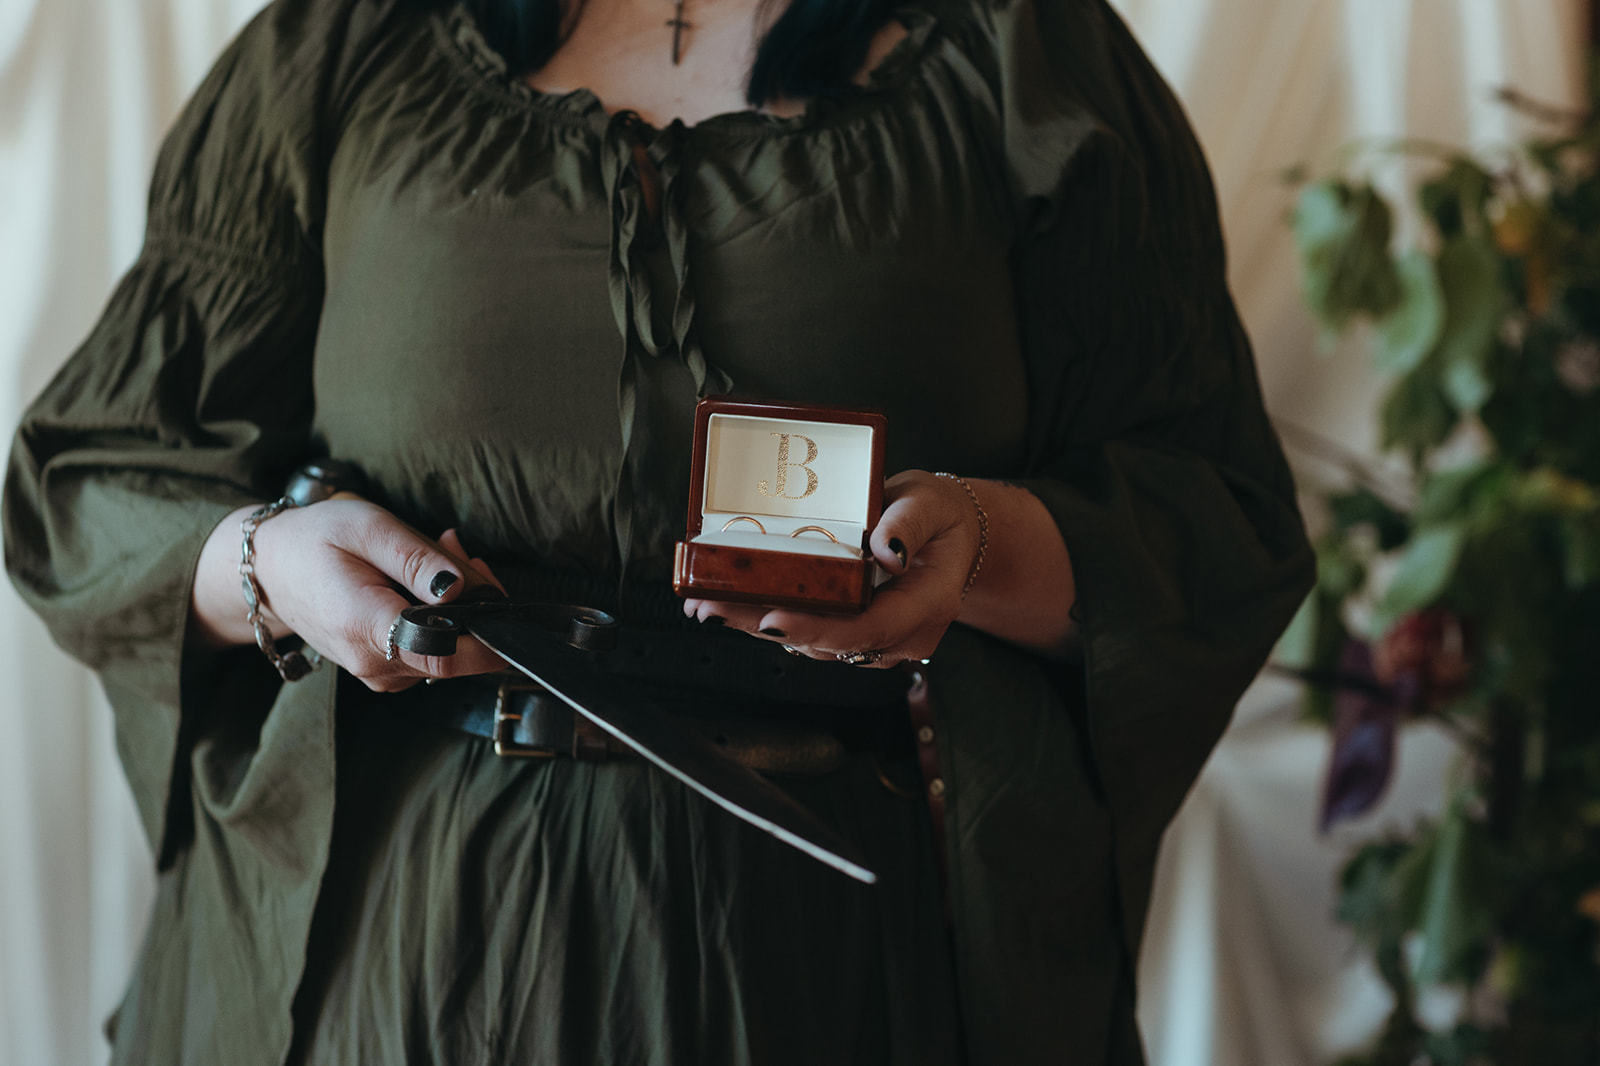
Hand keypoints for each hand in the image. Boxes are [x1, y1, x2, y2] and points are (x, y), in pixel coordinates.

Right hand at [195, 496, 508, 690]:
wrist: (268, 569)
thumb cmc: (314, 541)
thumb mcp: (369, 529)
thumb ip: (420, 560)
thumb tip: (465, 588)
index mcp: (367, 627)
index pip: (446, 656)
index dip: (488, 638)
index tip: (502, 600)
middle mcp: (374, 663)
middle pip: (456, 649)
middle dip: (473, 599)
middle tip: (455, 549)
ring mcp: (378, 673)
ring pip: (448, 649)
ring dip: (457, 603)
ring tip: (435, 556)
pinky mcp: (384, 670)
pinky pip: (430, 649)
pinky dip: (440, 615)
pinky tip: (425, 581)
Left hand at [681, 470, 980, 667]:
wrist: (944, 537)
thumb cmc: (938, 517)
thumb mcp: (930, 502)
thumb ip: (908, 523)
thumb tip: (885, 551)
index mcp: (926, 606)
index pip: (869, 628)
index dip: (818, 628)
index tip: (772, 620)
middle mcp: (900, 634)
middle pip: (826, 642)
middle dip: (764, 626)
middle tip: (710, 608)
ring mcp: (875, 640)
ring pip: (809, 641)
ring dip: (755, 624)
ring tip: (706, 603)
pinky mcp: (851, 633)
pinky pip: (807, 631)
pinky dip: (766, 617)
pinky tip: (728, 603)